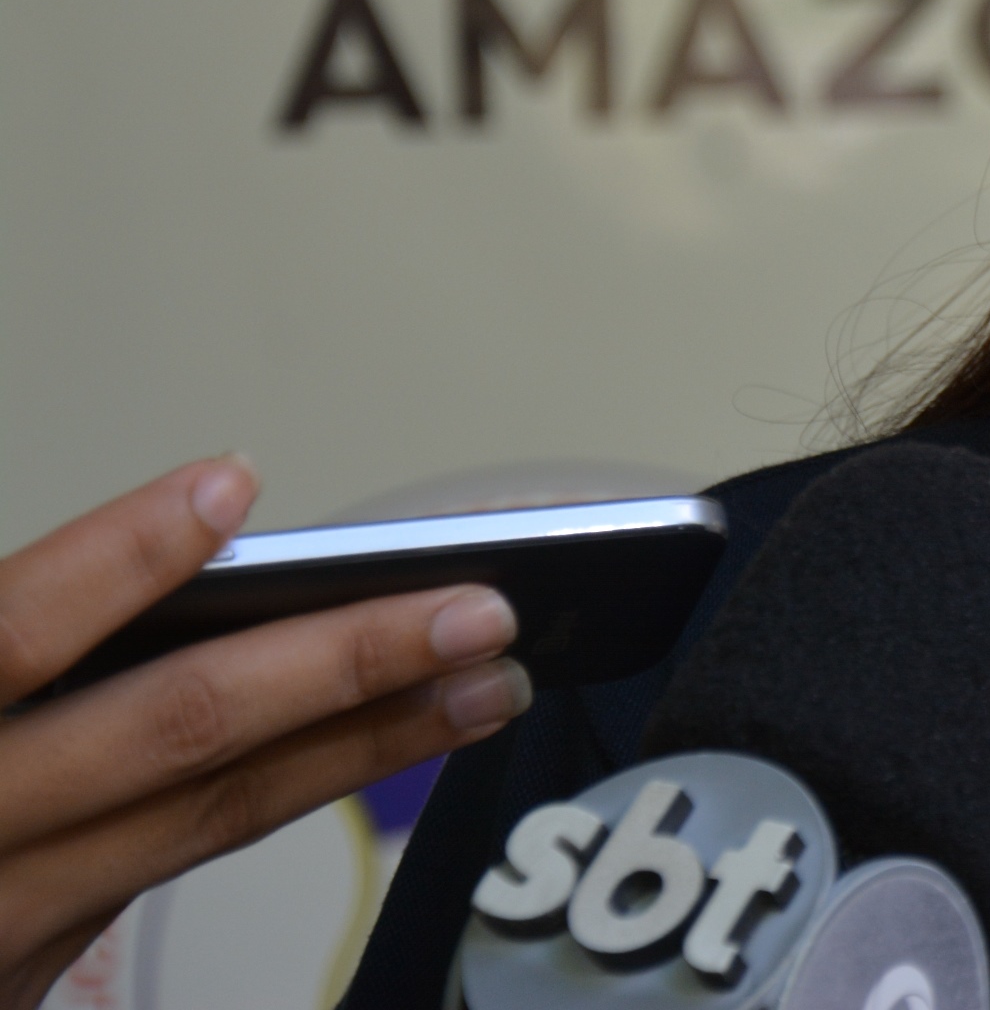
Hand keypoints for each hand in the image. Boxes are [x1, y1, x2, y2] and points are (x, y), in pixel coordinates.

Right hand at [0, 457, 531, 1009]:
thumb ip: (23, 635)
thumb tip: (198, 527)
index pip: (7, 637)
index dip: (118, 559)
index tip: (232, 483)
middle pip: (165, 733)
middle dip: (339, 663)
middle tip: (479, 603)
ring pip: (208, 813)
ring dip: (369, 739)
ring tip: (488, 672)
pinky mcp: (22, 971)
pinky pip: (183, 856)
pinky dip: (301, 789)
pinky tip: (397, 738)